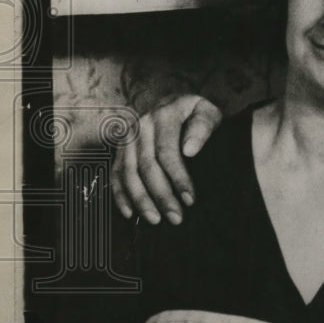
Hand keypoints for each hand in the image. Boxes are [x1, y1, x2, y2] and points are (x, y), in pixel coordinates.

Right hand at [111, 95, 221, 224]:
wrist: (176, 103)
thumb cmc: (195, 113)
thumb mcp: (207, 111)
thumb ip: (203, 126)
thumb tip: (190, 150)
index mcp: (164, 114)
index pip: (167, 151)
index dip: (178, 178)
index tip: (190, 200)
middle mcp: (142, 125)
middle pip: (147, 165)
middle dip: (161, 195)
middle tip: (175, 217)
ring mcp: (128, 137)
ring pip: (128, 172)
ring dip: (140, 199)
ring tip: (155, 219)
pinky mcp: (121, 148)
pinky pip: (116, 173)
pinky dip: (120, 195)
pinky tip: (130, 213)